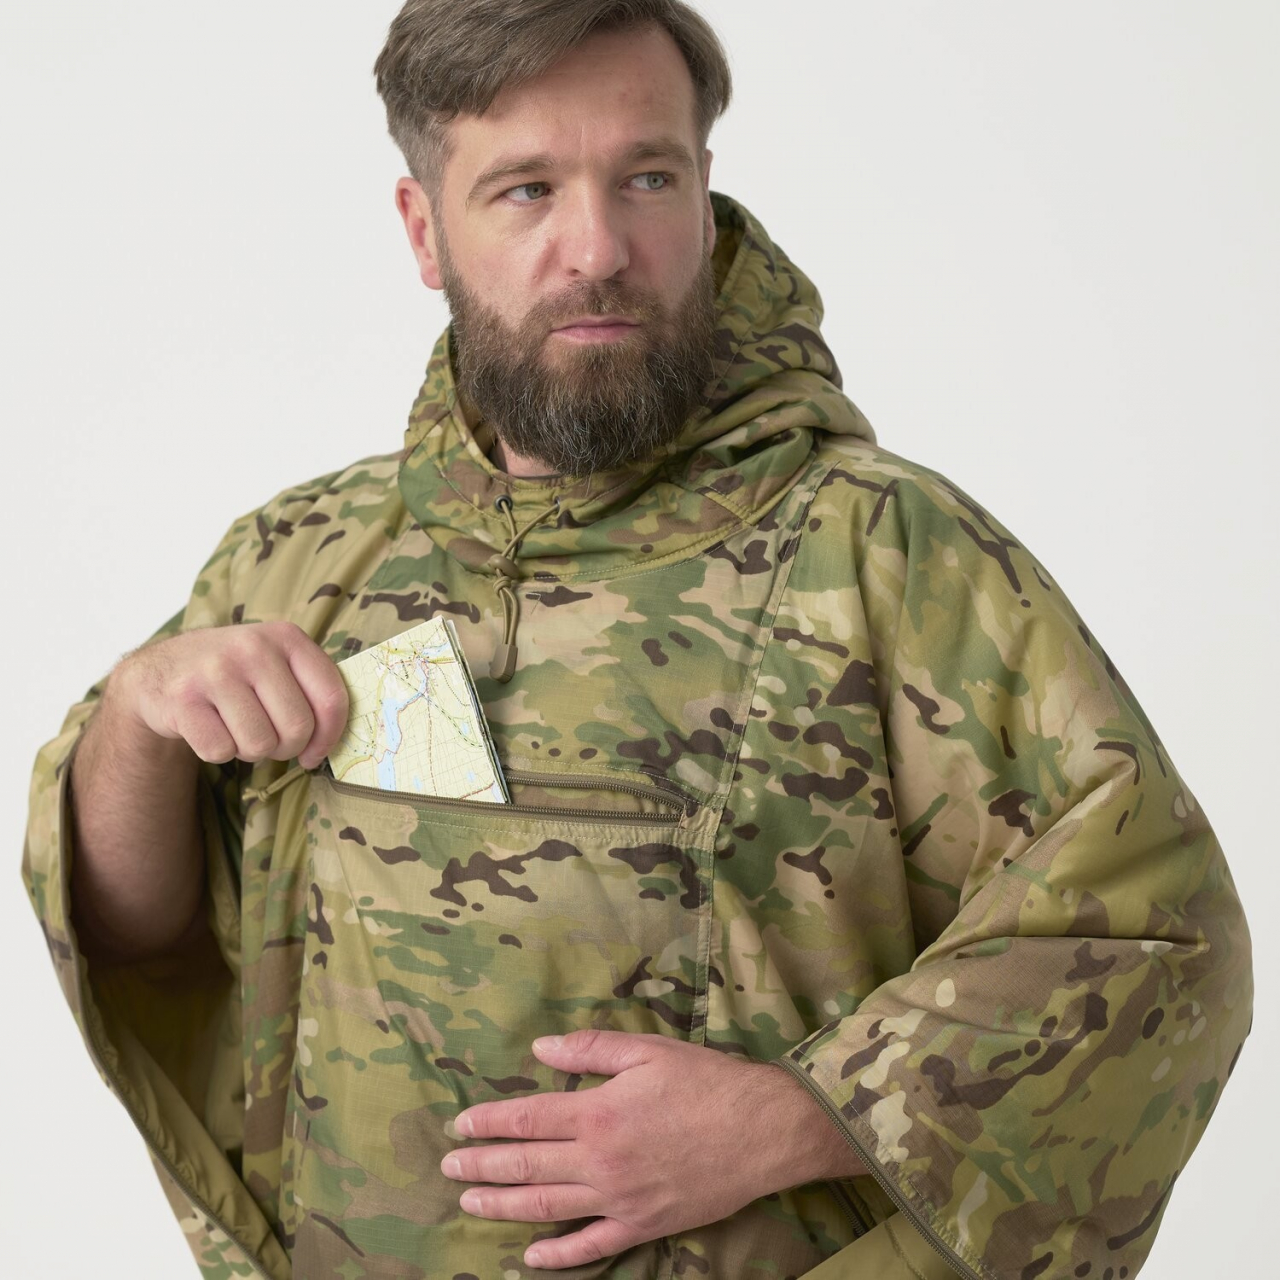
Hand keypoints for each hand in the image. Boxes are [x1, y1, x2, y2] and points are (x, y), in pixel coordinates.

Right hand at [109, 621, 347, 769]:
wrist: (160, 671)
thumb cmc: (233, 674)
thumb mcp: (276, 662)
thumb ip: (311, 690)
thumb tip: (333, 742)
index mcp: (287, 637)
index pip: (331, 697)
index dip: (330, 736)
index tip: (315, 752)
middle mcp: (252, 647)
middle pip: (297, 728)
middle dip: (286, 747)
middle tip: (269, 739)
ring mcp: (214, 670)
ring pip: (259, 744)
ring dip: (251, 750)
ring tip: (237, 728)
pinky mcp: (182, 698)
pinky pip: (220, 751)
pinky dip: (218, 752)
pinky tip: (210, 728)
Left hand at [441, 1029, 865, 1270]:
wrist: (764, 1130)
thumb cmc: (706, 1082)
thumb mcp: (648, 1050)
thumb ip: (591, 1048)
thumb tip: (541, 1047)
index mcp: (597, 1112)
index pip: (527, 1119)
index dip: (488, 1123)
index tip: (459, 1125)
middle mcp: (599, 1161)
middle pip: (526, 1167)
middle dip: (481, 1166)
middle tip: (448, 1166)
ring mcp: (619, 1200)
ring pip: (546, 1209)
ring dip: (502, 1207)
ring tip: (469, 1202)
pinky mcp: (642, 1226)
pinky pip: (591, 1248)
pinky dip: (558, 1257)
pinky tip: (531, 1257)